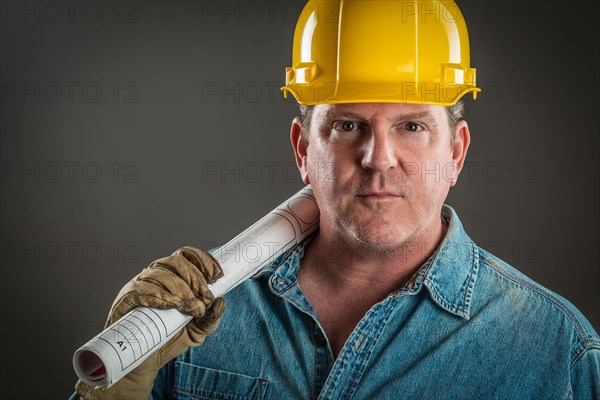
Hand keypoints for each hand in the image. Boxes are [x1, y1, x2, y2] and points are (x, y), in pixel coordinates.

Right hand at [75, 246, 224, 399]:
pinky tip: (171, 305)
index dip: (203, 260)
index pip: (187, 255)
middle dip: (195, 279)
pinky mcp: (125, 300)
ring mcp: (139, 286)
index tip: (217, 276)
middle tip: (204, 300)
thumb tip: (221, 302)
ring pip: (159, 273)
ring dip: (180, 289)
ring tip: (189, 307)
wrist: (146, 362)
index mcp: (173, 277)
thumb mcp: (197, 331)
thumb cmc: (170, 340)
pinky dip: (159, 295)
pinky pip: (141, 290)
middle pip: (176, 262)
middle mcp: (156, 276)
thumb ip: (211, 318)